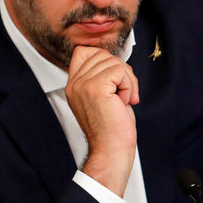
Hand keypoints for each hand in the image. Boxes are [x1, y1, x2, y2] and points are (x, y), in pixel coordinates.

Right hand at [65, 46, 138, 196]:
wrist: (111, 151)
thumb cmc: (112, 129)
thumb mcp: (103, 98)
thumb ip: (101, 77)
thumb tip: (114, 60)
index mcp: (73, 86)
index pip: (83, 51)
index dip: (103, 59)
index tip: (114, 79)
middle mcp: (74, 84)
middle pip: (101, 54)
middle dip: (121, 70)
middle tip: (125, 92)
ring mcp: (83, 85)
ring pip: (113, 61)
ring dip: (127, 79)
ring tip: (124, 99)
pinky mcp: (95, 87)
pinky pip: (119, 71)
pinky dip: (129, 85)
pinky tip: (125, 101)